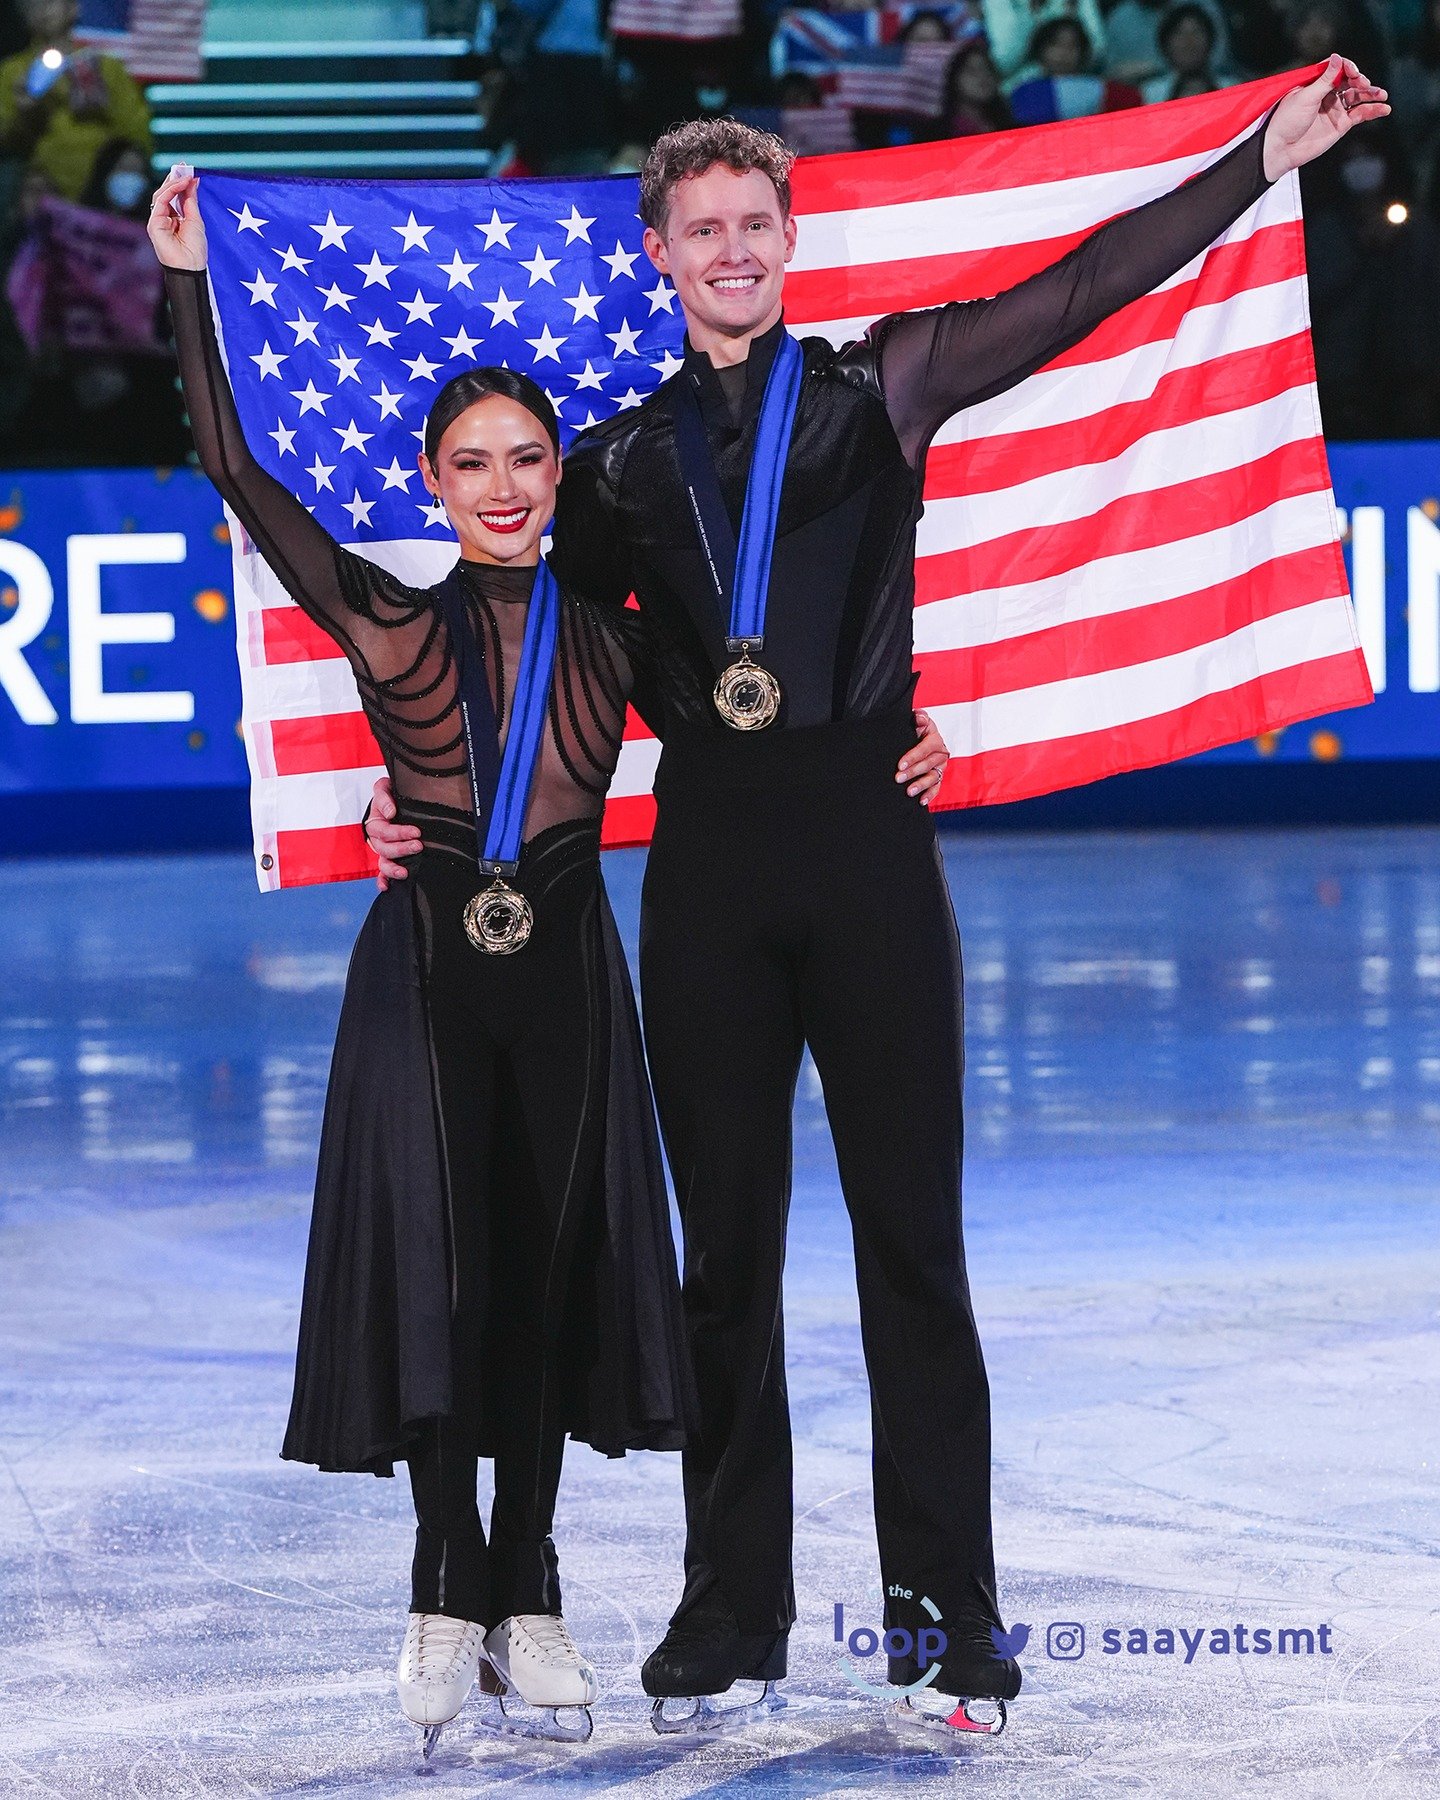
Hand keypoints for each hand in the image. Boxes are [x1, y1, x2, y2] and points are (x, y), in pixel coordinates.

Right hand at [146, 167, 206, 271]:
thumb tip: (192, 181)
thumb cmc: (194, 248)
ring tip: (185, 174)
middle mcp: (165, 218)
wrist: (190, 266)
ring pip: (162, 194)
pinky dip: (170, 190)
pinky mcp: (154, 222)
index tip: (188, 171)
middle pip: (166, 193)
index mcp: (175, 218)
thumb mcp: (195, 219)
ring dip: (174, 182)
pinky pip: (160, 201)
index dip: (180, 183)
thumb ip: (191, 200)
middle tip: (183, 166)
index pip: (175, 196)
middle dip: (174, 178)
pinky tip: (181, 184)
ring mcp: (158, 220)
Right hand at [366, 775, 421, 889]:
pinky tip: (386, 887)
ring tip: (405, 871)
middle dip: (401, 848)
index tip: (416, 831)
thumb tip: (390, 812)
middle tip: (418, 845)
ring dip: (393, 868)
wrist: (396, 799)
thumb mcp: (385, 787)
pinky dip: (383, 880)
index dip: (399, 832)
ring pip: (383, 862)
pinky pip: (382, 872)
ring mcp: (383, 849)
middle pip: (384, 848)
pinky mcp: (389, 858)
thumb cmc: (391, 794)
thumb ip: (383, 795)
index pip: (383, 830)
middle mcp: (377, 838)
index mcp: (376, 821)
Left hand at [896, 709, 948, 804]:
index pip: (926, 748)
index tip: (900, 764)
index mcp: (935, 739)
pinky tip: (921, 801)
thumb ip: (918, 718)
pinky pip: (936, 788)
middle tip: (898, 778)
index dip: (913, 756)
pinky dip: (930, 795)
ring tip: (909, 792)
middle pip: (928, 764)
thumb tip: (919, 717)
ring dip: (921, 785)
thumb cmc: (914, 730)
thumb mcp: (916, 722)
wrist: (916, 739)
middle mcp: (941, 753)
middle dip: (913, 772)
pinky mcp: (938, 778)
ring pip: (933, 777)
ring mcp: (940, 767)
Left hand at [1262, 55, 1389, 180]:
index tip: (1353, 72)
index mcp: (1317, 83)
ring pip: (1358, 96)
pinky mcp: (1341, 124)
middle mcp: (1328, 94)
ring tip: (1382, 94)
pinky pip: (1360, 114)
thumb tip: (1338, 57)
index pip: (1338, 69)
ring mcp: (1335, 109)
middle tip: (1364, 84)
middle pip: (1351, 81)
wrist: (1281, 149)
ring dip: (1372, 94)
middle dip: (1360, 80)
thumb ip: (1325, 79)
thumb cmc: (1287, 121)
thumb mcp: (1306, 96)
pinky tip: (1384, 108)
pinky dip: (1373, 110)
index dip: (1348, 67)